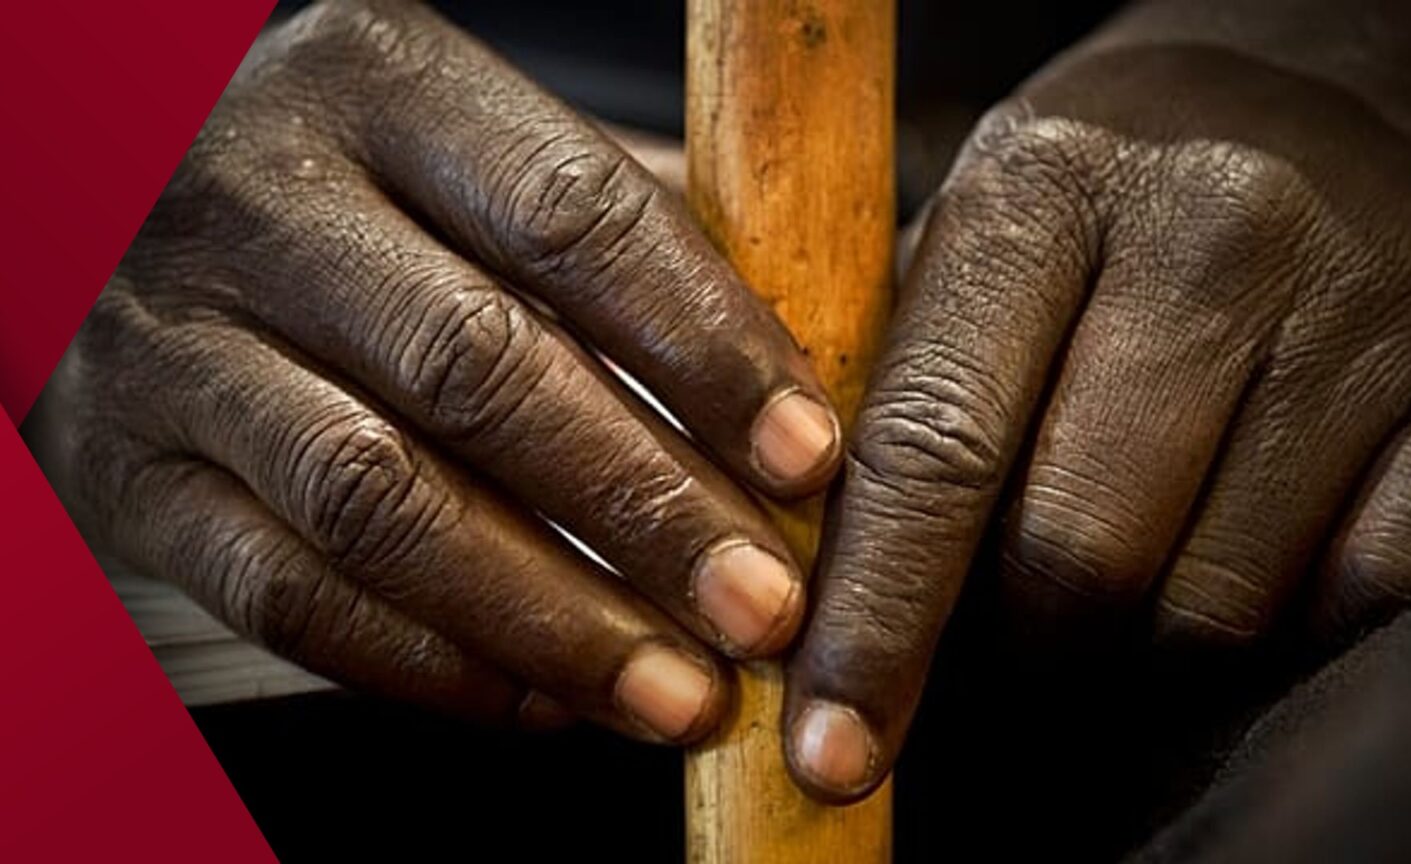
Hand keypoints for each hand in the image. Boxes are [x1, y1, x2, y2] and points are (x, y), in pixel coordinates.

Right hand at [55, 0, 842, 742]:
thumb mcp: (487, 160)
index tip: (808, 459)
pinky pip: (287, 596)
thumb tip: (814, 386)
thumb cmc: (372, 200)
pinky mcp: (126, 474)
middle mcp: (257, 196)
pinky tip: (542, 698)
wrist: (120, 221)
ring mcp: (170, 340)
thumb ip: (637, 244)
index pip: (571, 212)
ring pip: (379, 501)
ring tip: (677, 691)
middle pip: (478, 367)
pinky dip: (431, 665)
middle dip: (645, 508)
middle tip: (762, 608)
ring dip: (553, 617)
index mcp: (380, 83)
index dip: (704, 346)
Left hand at [784, 0, 1410, 799]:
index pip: (935, 448)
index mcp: (1049, 185)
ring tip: (1139, 572)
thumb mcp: (998, 221)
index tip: (832, 749)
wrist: (1374, 75)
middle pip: (1075, 555)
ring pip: (1212, 605)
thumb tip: (826, 577)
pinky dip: (1288, 623)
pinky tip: (1260, 555)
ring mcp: (1368, 310)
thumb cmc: (1139, 180)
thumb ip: (908, 377)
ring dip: (1147, 642)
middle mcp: (1214, 232)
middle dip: (1027, 638)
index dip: (876, 621)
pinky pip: (1359, 599)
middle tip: (1022, 626)